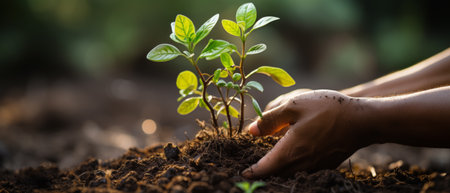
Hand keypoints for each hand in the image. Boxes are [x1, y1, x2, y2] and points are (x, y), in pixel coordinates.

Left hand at [242, 90, 371, 177]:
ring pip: (290, 174)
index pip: (264, 168)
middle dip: (264, 173)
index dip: (252, 172)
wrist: (362, 120)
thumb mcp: (294, 106)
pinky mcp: (325, 166)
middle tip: (253, 168)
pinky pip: (304, 171)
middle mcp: (301, 164)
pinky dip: (293, 168)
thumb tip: (251, 131)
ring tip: (270, 163)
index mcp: (290, 151)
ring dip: (278, 171)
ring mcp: (315, 167)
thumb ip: (270, 120)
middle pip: (276, 174)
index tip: (242, 172)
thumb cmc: (327, 109)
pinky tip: (292, 157)